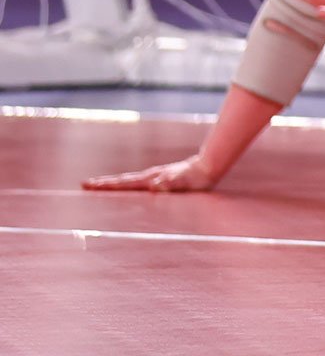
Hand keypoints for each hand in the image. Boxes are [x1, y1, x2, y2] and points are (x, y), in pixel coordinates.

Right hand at [83, 154, 219, 192]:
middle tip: (85, 185)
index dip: (106, 185)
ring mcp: (154, 176)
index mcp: (150, 179)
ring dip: (113, 183)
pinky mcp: (160, 178)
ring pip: (129, 181)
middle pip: (122, 180)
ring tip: (99, 186)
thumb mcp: (183, 182)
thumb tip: (156, 185)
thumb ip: (170, 183)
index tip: (88, 185)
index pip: (124, 183)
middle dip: (103, 183)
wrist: (207, 167)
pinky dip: (126, 184)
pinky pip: (138, 183)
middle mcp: (149, 177)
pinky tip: (125, 188)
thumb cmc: (195, 178)